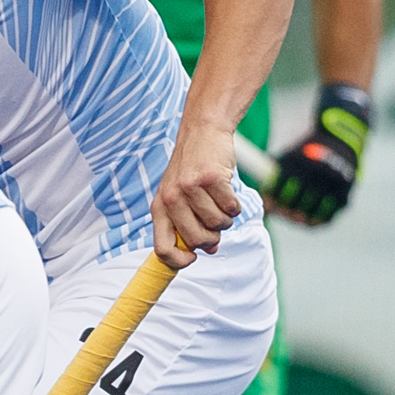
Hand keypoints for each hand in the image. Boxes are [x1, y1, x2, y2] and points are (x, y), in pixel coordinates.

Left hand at [150, 120, 242, 265]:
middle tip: (215, 223)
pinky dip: (235, 204)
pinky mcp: (210, 179)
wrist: (202, 132)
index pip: (162, 249)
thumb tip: (210, 250)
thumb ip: (189, 225)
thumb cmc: (192, 170)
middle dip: (212, 238)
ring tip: (220, 201)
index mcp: (159, 208)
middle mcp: (171, 200)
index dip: (178, 261)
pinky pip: (231, 208)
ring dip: (226, 218)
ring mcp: (190, 188)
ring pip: (217, 224)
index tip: (193, 258)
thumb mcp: (180, 197)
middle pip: (197, 240)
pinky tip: (227, 190)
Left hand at [268, 84, 370, 226]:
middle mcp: (318, 173)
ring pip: (313, 211)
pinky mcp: (345, 193)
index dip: (273, 198)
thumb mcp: (290, 157)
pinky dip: (318, 220)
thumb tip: (264, 202)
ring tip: (293, 218)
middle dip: (286, 210)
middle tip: (281, 213)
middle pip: (297, 201)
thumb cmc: (307, 153)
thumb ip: (276, 177)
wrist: (340, 140)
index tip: (269, 204)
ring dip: (301, 218)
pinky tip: (308, 221)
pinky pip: (329, 214)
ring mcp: (334, 185)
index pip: (282, 187)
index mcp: (301, 162)